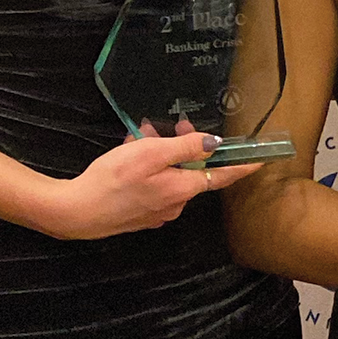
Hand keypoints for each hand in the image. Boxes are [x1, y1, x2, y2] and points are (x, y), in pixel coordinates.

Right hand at [33, 131, 256, 240]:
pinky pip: (154, 185)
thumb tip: (215, 144)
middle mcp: (175, 204)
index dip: (242, 165)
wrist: (76, 212)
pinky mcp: (140, 214)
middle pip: (192, 171)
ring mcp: (157, 212)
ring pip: (170, 175)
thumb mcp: (151, 154)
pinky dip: (149, 168)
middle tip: (172, 125)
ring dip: (161, 153)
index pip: (222, 176)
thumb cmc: (113, 179)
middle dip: (185, 146)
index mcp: (182, 189)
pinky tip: (129, 154)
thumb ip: (185, 147)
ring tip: (139, 136)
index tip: (261, 159)